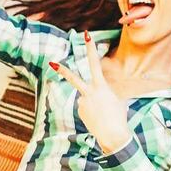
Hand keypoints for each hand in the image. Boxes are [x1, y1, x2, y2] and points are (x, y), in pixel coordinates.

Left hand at [49, 31, 132, 152]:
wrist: (113, 134)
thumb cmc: (119, 116)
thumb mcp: (118, 100)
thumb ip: (107, 93)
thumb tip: (99, 96)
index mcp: (102, 86)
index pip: (95, 63)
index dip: (91, 48)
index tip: (86, 35)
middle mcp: (90, 92)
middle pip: (74, 79)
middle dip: (63, 70)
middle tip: (51, 62)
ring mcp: (82, 102)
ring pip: (86, 97)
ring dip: (94, 105)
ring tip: (102, 115)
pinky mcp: (79, 111)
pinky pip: (85, 107)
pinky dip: (91, 112)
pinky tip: (97, 119)